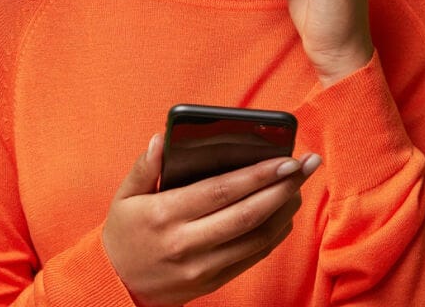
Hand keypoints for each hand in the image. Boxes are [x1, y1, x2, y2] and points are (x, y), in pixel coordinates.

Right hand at [102, 134, 322, 306]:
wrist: (118, 285)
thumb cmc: (124, 233)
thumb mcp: (124, 196)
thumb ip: (144, 167)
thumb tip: (160, 139)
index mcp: (165, 214)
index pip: (221, 191)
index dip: (257, 175)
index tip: (285, 158)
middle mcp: (186, 243)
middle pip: (247, 214)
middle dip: (282, 188)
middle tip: (306, 166)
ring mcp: (202, 267)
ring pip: (256, 238)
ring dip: (284, 212)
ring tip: (298, 187)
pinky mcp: (212, 282)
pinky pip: (252, 257)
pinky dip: (273, 235)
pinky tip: (283, 215)